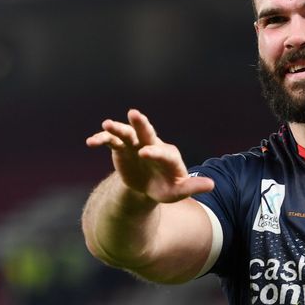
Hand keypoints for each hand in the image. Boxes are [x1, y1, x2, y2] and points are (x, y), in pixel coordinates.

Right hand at [86, 109, 213, 202]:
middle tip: (134, 113)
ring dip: (117, 128)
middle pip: (147, 132)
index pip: (162, 151)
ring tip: (106, 124)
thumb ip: (192, 187)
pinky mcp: (122, 148)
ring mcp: (136, 144)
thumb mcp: (179, 191)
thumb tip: (212, 185)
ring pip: (126, 133)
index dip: (154, 152)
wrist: (149, 186)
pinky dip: (102, 139)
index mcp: (168, 155)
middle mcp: (152, 144)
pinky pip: (111, 140)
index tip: (145, 153)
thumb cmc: (167, 187)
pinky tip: (91, 141)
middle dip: (141, 124)